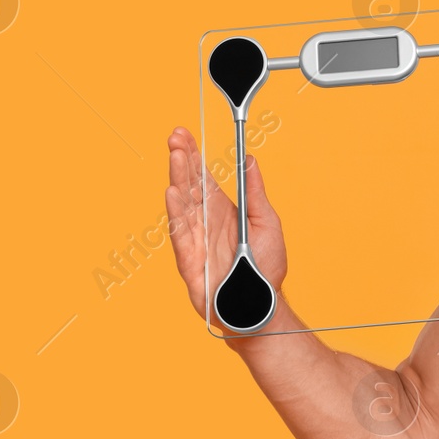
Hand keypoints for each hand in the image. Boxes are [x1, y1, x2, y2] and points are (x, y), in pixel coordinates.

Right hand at [164, 127, 288, 324]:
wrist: (261, 305)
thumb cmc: (266, 267)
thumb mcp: (266, 222)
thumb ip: (255, 192)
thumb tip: (250, 159)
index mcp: (221, 210)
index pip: (202, 177)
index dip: (193, 155)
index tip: (184, 133)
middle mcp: (205, 221)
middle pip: (189, 185)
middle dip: (182, 160)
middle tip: (175, 137)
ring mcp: (195, 240)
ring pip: (183, 205)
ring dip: (178, 179)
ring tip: (176, 156)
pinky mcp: (190, 261)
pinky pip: (181, 235)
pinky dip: (177, 214)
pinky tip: (172, 193)